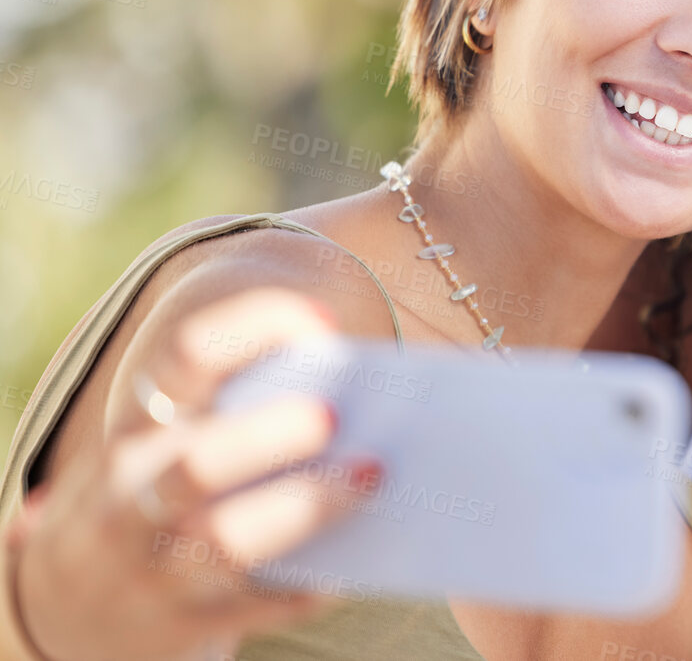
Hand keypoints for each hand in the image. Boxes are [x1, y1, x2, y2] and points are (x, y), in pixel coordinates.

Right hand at [14, 288, 381, 660]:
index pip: (185, 359)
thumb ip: (234, 414)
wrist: (61, 611)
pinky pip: (257, 604)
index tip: (322, 324)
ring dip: (307, 506)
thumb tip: (357, 395)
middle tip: (337, 416)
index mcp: (137, 429)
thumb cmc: (149, 500)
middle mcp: (130, 496)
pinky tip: (350, 563)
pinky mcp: (181, 627)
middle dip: (271, 436)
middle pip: (199, 462)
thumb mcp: (161, 447)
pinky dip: (308, 585)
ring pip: (226, 541)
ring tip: (370, 475)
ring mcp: (151, 568)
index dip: (255, 330)